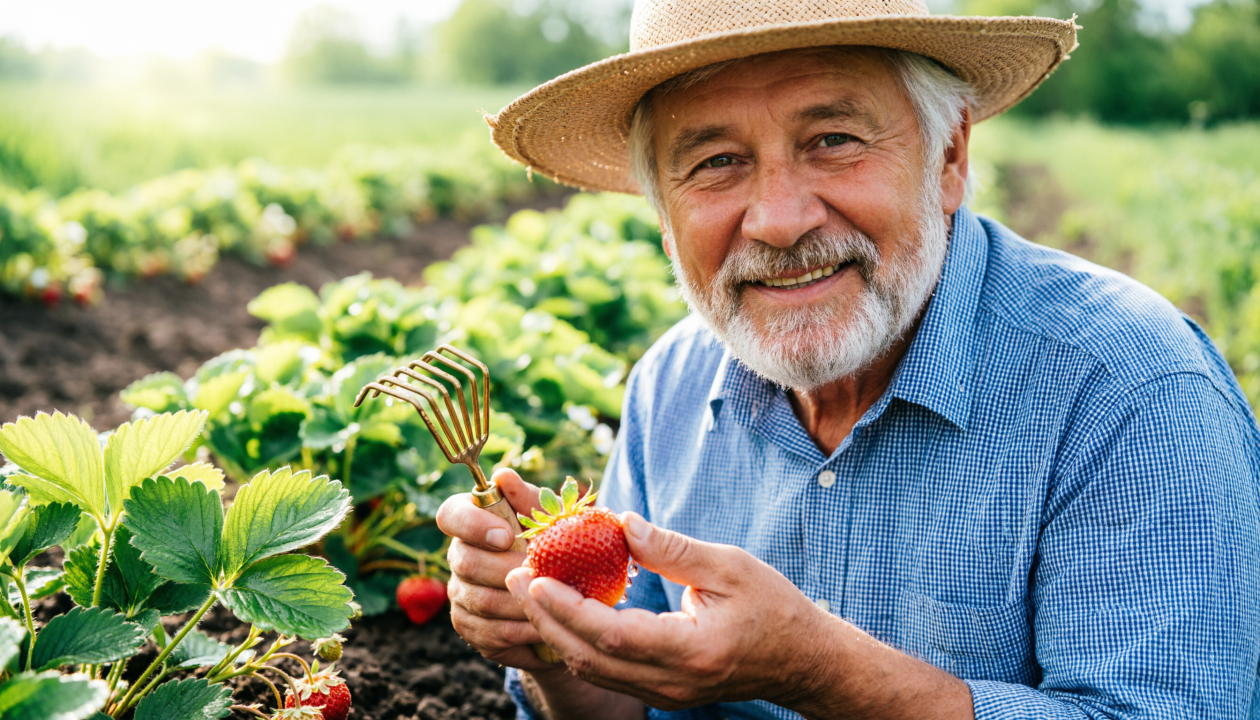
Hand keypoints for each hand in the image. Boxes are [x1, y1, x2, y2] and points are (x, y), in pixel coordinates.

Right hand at [436, 468, 554, 670]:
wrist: (563, 593)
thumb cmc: (553, 544)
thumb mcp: (549, 519)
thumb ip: (528, 500)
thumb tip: (503, 475)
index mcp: (471, 521)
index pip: (450, 514)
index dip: (472, 524)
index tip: (505, 536)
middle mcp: (458, 555)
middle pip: (466, 562)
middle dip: (507, 569)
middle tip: (541, 573)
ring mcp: (460, 593)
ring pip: (480, 600)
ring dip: (520, 602)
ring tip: (551, 602)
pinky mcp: (469, 626)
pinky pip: (488, 632)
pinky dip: (520, 630)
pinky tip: (543, 626)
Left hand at [504, 511, 836, 709]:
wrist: (803, 660)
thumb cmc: (773, 606)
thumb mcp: (729, 566)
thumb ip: (672, 548)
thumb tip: (621, 523)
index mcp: (692, 650)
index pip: (613, 634)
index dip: (567, 607)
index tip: (534, 576)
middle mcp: (673, 681)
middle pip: (590, 657)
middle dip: (545, 617)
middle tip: (514, 575)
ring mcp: (666, 694)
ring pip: (593, 669)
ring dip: (555, 630)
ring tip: (530, 588)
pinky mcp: (662, 692)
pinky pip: (607, 672)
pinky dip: (578, 642)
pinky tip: (562, 611)